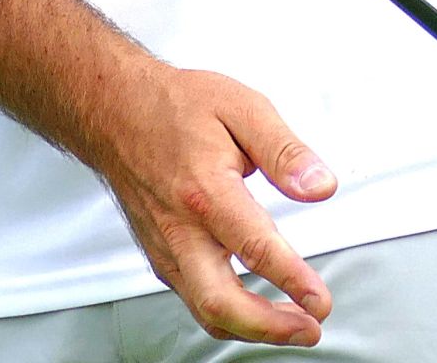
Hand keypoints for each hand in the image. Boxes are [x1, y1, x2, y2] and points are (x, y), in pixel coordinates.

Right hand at [84, 63, 341, 346]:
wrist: (116, 112)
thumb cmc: (175, 107)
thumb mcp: (242, 108)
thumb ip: (284, 151)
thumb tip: (320, 185)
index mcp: (205, 190)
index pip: (254, 247)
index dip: (292, 280)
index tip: (320, 300)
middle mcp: (180, 228)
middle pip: (219, 301)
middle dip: (268, 327)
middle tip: (309, 328)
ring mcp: (166, 248)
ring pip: (205, 309)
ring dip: (252, 328)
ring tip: (294, 326)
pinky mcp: (161, 257)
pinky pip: (195, 299)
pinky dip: (230, 316)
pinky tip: (257, 311)